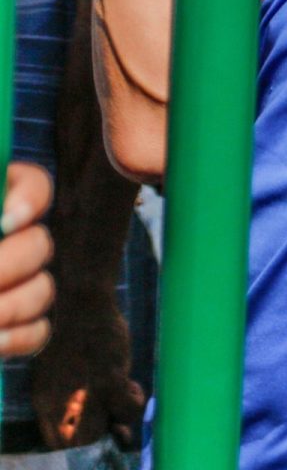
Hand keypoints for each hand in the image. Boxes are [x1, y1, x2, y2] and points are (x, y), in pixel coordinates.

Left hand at [0, 164, 52, 357]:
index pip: (34, 186)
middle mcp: (6, 244)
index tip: (5, 222)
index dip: (29, 199)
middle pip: (40, 245)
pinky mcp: (13, 330)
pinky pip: (37, 332)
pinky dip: (13, 339)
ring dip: (11, 307)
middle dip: (9, 266)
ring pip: (43, 291)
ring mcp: (13, 287)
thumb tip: (10, 223)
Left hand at [33, 288, 142, 449]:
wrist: (77, 301)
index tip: (94, 418)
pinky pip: (127, 407)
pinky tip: (132, 385)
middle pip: (82, 438)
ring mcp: (85, 393)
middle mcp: (61, 403)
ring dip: (119, 414)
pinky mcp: (109, 380)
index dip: (78, 432)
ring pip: (106, 427)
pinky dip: (134, 399)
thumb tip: (89, 404)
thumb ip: (67, 391)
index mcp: (44, 400)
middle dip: (102, 424)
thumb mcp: (55, 369)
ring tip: (125, 394)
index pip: (58, 438)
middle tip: (111, 405)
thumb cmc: (69, 329)